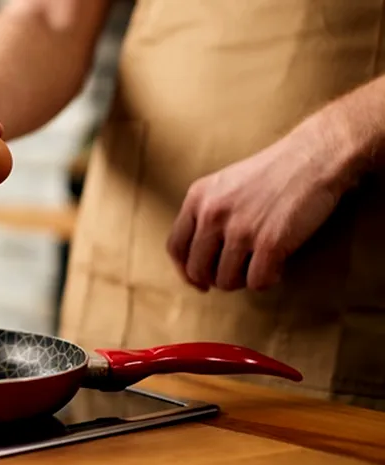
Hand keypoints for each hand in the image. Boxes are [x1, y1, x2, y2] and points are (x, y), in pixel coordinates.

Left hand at [166, 133, 350, 291]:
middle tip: (234, 276)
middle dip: (214, 279)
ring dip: (242, 281)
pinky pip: (257, 282)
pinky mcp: (269, 243)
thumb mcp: (223, 184)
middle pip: (197, 269)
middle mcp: (212, 214)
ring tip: (258, 266)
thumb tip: (197, 257)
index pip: (175, 247)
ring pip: (226, 281)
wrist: (314, 156)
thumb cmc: (272, 172)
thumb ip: (206, 213)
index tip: (198, 280)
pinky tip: (277, 266)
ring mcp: (240, 230)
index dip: (185, 270)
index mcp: (197, 198)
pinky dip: (267, 280)